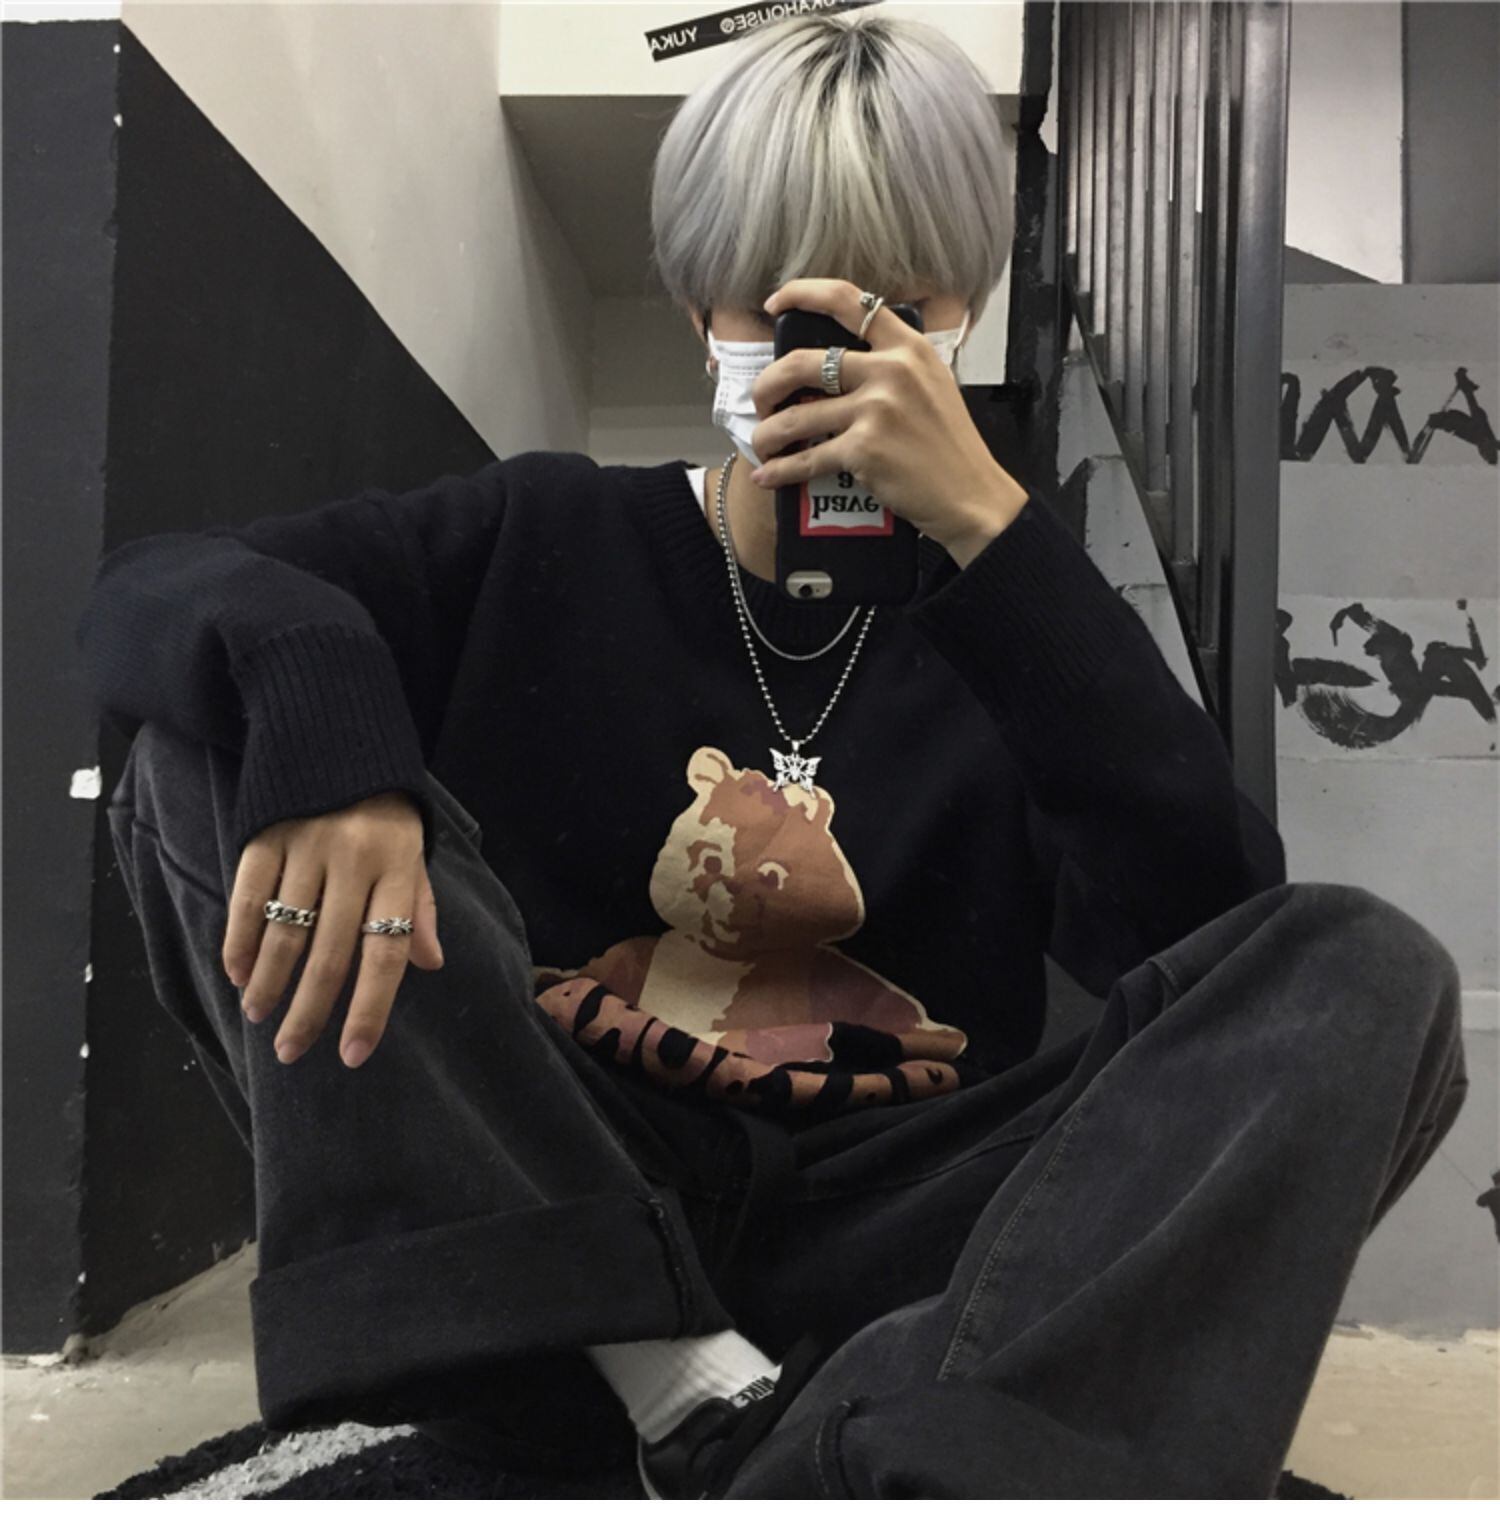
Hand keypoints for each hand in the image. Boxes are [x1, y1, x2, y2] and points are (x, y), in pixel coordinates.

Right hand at [221, 791, 442, 1067]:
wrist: (338, 733)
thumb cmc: (384, 810)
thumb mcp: (414, 852)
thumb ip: (419, 908)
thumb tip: (429, 965)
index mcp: (399, 868)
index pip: (387, 952)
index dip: (369, 1008)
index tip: (352, 1053)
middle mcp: (354, 860)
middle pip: (330, 953)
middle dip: (308, 1012)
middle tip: (290, 1050)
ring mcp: (306, 846)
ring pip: (283, 933)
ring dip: (268, 983)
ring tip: (259, 1015)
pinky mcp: (264, 834)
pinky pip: (247, 898)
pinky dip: (238, 942)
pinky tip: (236, 973)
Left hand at [749, 278, 1029, 555]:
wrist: (971, 495)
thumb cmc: (949, 446)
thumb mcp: (932, 385)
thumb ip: (892, 366)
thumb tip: (837, 366)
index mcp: (908, 348)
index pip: (847, 301)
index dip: (802, 293)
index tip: (775, 305)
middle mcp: (890, 371)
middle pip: (802, 362)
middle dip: (768, 384)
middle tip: (764, 402)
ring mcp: (876, 409)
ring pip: (795, 416)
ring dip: (768, 434)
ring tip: (764, 444)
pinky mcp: (864, 450)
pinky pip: (806, 459)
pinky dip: (781, 471)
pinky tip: (768, 476)